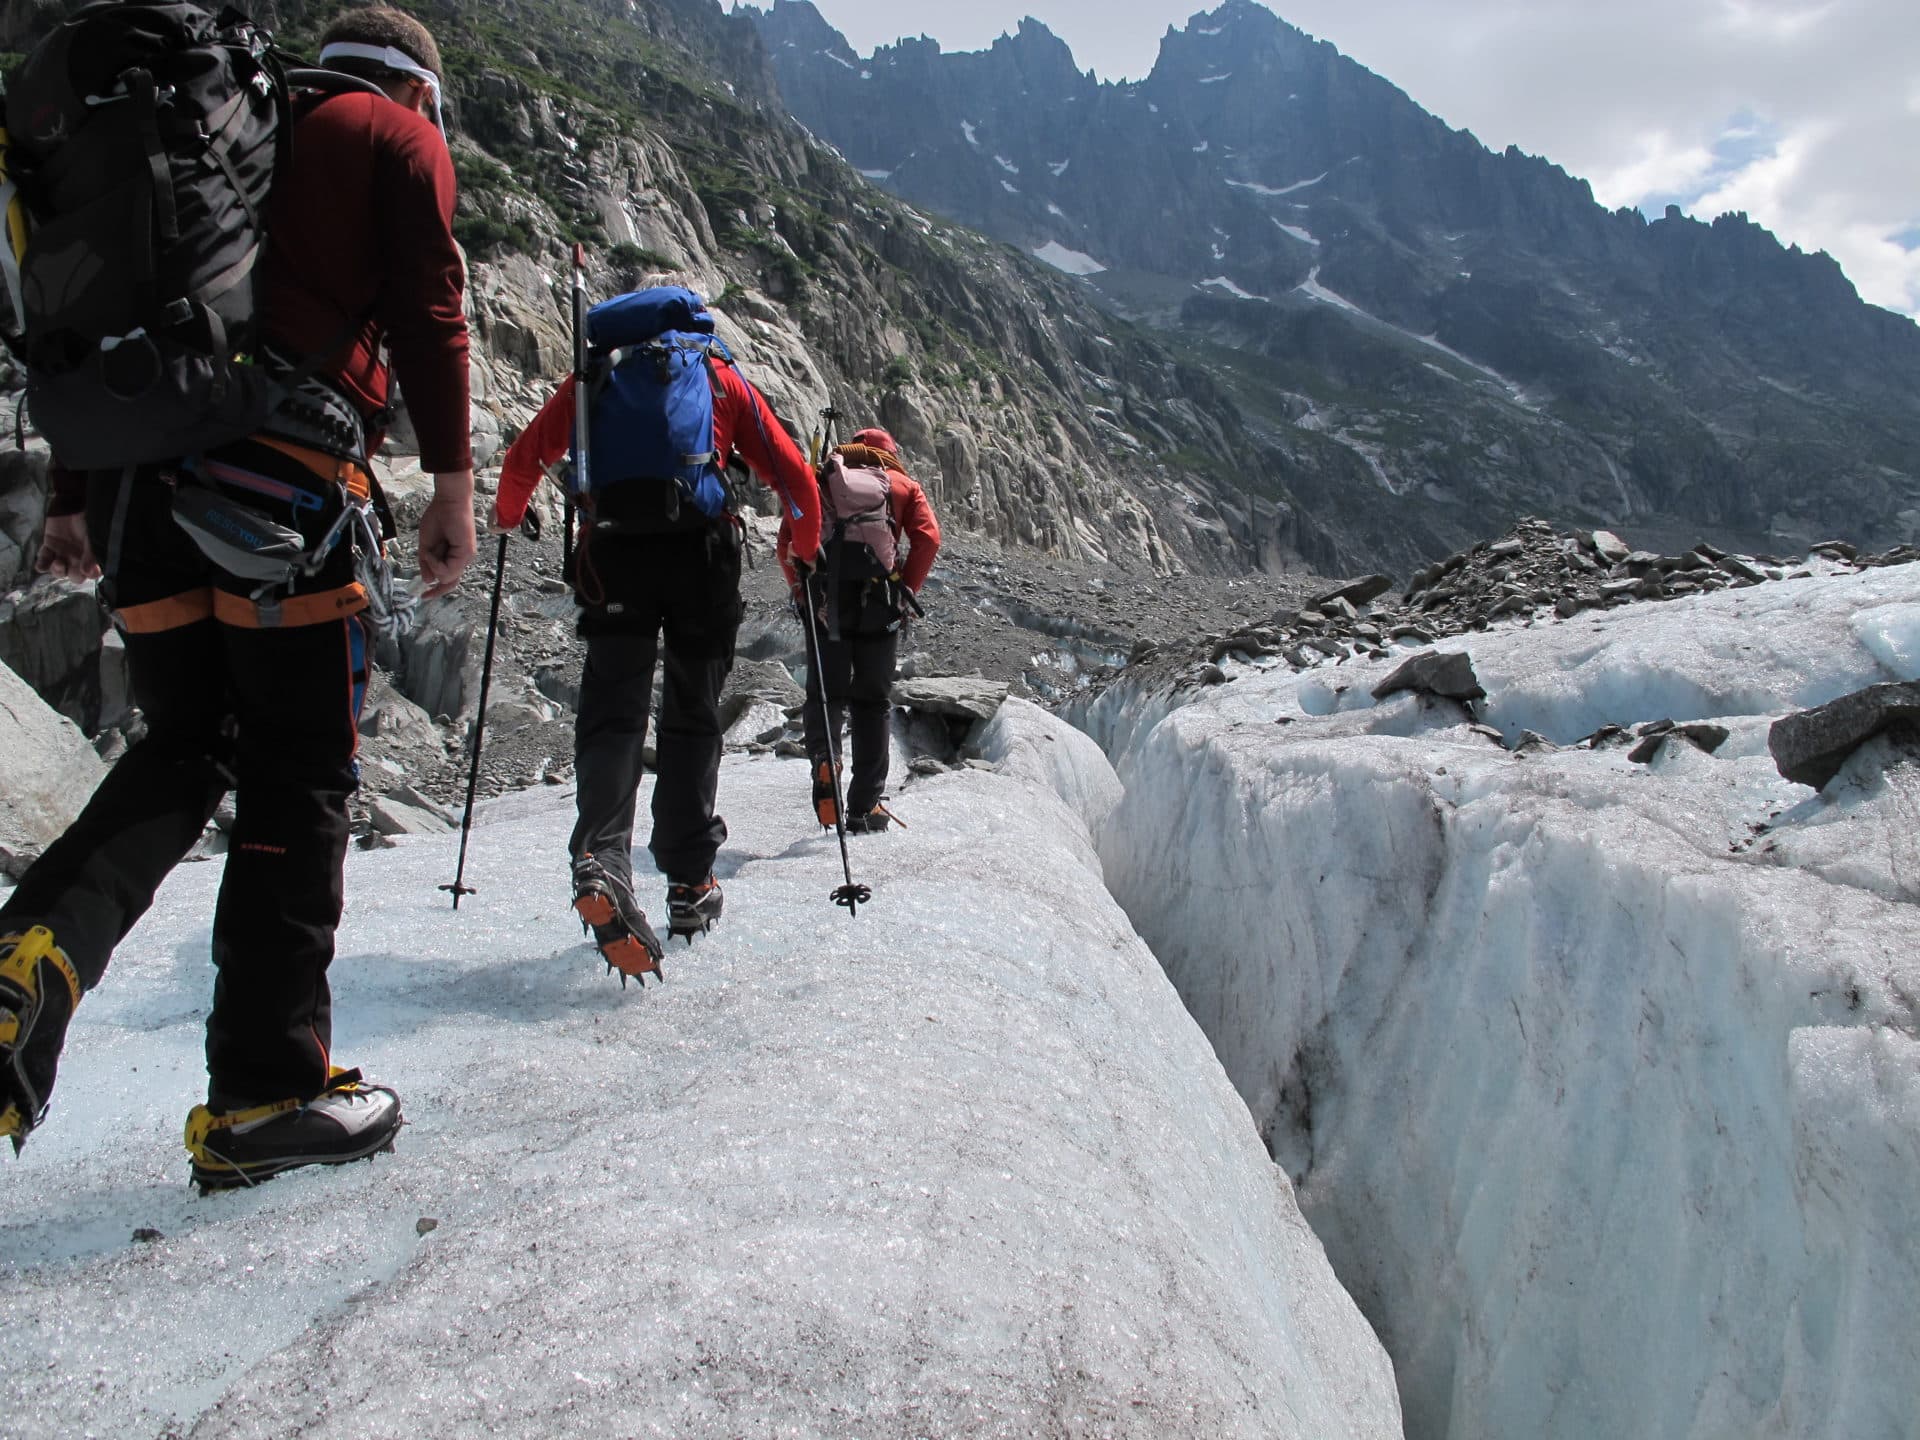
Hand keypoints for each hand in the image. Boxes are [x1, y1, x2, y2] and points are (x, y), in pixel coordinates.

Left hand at [35, 513, 99, 580]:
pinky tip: (41, 564)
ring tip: (57, 563)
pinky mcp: (49, 549)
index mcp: (92, 557)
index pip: (93, 573)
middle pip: (74, 576)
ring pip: (59, 571)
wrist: (71, 504)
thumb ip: (90, 555)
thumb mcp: (92, 537)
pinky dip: (42, 565)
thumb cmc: (87, 520)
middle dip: (71, 574)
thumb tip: (88, 572)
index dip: (91, 574)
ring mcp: (63, 555)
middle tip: (70, 566)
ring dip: (57, 571)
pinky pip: (44, 562)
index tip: (89, 571)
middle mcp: (78, 559)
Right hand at [418, 471, 476, 598]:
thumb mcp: (426, 546)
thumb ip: (426, 563)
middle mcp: (462, 559)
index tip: (423, 597)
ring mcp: (466, 557)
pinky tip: (432, 550)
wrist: (448, 501)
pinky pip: (447, 570)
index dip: (437, 590)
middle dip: (436, 588)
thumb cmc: (438, 518)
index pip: (449, 579)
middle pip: (449, 582)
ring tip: (429, 550)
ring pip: (447, 577)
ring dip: (432, 566)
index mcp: (454, 557)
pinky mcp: (466, 553)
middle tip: (425, 595)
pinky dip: (435, 562)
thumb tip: (428, 581)